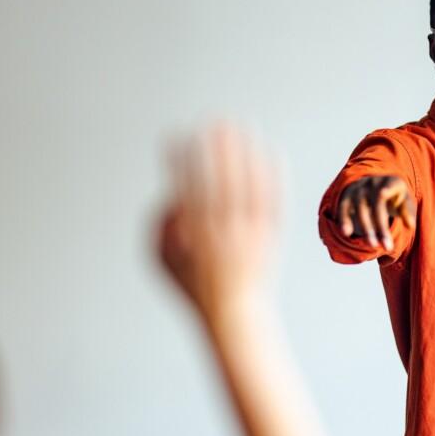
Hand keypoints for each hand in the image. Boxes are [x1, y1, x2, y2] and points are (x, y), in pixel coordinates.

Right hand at [156, 123, 278, 318]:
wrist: (235, 315)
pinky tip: (272, 151)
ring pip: (250, 185)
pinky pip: (275, 199)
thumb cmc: (195, 289)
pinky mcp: (271, 235)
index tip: (175, 136)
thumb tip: (172, 194)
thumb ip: (158, 225)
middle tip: (214, 120)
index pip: (185, 188)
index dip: (179, 160)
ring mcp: (250, 233)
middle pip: (221, 181)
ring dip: (247, 151)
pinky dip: (275, 174)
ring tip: (244, 125)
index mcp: (194, 238)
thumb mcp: (161, 261)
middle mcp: (223, 232)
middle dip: (217, 148)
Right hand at [336, 175, 416, 251]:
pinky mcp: (347, 197)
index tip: (383, 193)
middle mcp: (374, 183)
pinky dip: (344, 220)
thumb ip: (407, 212)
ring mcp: (359, 189)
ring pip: (360, 208)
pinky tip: (347, 234)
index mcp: (392, 181)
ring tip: (373, 245)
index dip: (386, 189)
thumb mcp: (405, 202)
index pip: (389, 185)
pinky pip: (344, 208)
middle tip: (387, 247)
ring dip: (367, 228)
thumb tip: (410, 224)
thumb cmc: (395, 199)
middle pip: (376, 203)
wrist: (376, 188)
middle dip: (381, 226)